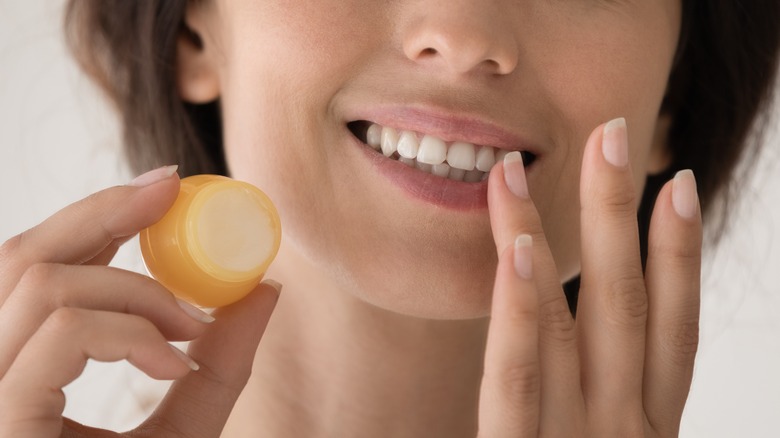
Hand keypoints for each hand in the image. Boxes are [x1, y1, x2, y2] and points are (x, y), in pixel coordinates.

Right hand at [0, 167, 280, 436]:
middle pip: (21, 259)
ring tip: (187, 327)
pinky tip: (173, 363)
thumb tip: (265, 290)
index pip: (34, 270)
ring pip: (44, 284)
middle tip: (170, 192)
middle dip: (102, 211)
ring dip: (136, 290)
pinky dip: (133, 331)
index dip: (92, 215)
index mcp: (18, 371)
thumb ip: (218, 365)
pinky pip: (66, 329)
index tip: (163, 187)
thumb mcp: (186, 426)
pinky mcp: (5, 424)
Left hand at [478, 119, 701, 436]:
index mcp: (645, 425)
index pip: (674, 329)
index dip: (680, 254)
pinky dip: (516, 313)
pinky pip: (516, 377)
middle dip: (618, 214)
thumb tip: (578, 348)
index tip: (679, 184)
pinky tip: (515, 251)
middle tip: (609, 134)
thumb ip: (593, 405)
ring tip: (517, 169)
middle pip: (625, 305)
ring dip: (552, 237)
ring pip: (566, 323)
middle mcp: (621, 427)